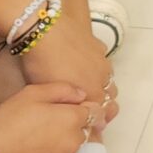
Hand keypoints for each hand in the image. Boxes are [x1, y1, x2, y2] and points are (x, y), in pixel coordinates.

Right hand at [0, 80, 93, 152]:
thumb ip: (62, 90)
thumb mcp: (31, 94)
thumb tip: (82, 95)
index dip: (84, 106)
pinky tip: (36, 149)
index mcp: (72, 118)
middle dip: (74, 122)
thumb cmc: (9, 121)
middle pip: (85, 128)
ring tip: (40, 135)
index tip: (70, 106)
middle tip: (48, 119)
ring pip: (74, 144)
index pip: (95, 111)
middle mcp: (75, 140)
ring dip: (65, 138)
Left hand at [14, 17, 117, 135]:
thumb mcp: (49, 92)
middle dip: (102, 104)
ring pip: (108, 79)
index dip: (96, 121)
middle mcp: (102, 80)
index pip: (103, 115)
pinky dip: (95, 66)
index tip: (87, 122)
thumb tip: (70, 114)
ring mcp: (102, 62)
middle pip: (110, 98)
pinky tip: (82, 63)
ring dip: (100, 85)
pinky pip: (102, 61)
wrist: (44, 30)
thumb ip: (65, 106)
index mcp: (92, 95)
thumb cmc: (41, 65)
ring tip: (84, 84)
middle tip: (86, 105)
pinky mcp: (98, 46)